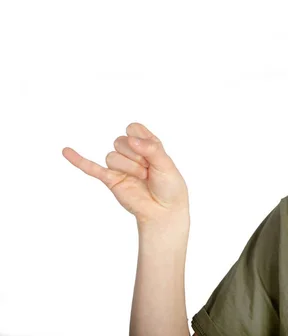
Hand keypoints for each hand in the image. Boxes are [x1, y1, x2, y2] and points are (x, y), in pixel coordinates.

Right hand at [62, 123, 188, 227]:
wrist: (164, 210)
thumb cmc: (169, 186)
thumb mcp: (166, 163)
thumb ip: (151, 148)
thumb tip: (131, 138)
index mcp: (145, 144)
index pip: (133, 129)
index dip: (142, 139)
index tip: (154, 153)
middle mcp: (131, 153)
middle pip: (120, 141)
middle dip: (136, 156)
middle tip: (149, 171)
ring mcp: (119, 167)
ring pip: (111, 156)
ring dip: (128, 167)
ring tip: (141, 178)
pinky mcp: (111, 180)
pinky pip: (91, 169)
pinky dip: (78, 160)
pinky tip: (66, 151)